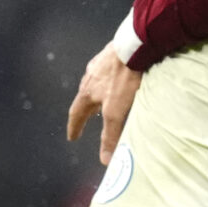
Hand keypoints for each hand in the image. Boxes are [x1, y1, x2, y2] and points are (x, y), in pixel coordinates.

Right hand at [65, 42, 142, 165]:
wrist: (135, 46)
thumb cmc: (123, 79)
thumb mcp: (116, 111)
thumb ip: (110, 134)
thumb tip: (105, 160)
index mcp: (86, 92)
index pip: (76, 114)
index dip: (75, 127)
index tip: (72, 136)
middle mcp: (89, 76)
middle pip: (85, 97)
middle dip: (86, 110)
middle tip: (88, 119)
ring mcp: (100, 63)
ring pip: (96, 82)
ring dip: (98, 92)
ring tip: (104, 98)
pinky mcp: (113, 53)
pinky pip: (109, 70)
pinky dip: (110, 78)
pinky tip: (120, 78)